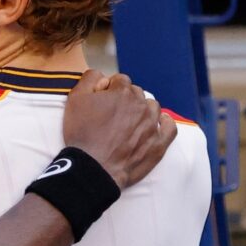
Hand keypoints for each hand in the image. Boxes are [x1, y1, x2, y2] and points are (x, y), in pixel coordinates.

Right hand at [63, 70, 176, 188]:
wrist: (93, 168)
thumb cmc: (82, 134)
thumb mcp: (75, 98)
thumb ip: (90, 78)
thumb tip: (103, 77)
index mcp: (122, 92)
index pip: (119, 80)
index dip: (108, 89)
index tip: (100, 101)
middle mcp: (141, 105)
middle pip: (135, 93)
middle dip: (124, 99)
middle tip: (110, 114)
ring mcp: (152, 124)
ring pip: (152, 107)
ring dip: (142, 110)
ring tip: (128, 121)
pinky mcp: (158, 144)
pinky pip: (170, 127)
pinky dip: (165, 123)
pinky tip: (158, 123)